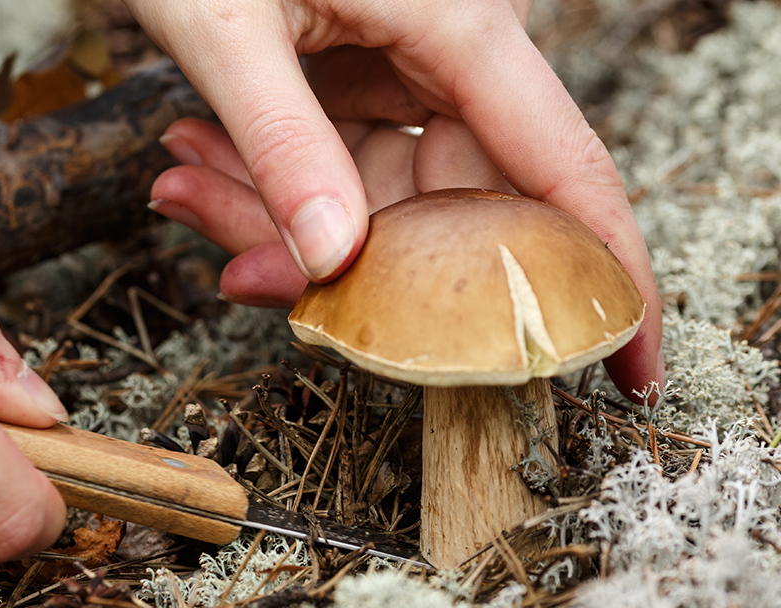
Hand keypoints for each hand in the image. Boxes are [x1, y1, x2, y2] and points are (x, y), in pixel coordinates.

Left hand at [127, 0, 663, 399]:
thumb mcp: (227, 29)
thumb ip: (280, 143)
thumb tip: (331, 261)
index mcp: (462, 23)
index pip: (561, 169)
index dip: (602, 276)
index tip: (631, 367)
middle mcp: (455, 48)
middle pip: (442, 204)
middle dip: (337, 261)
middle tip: (238, 273)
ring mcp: (411, 63)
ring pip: (378, 193)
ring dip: (277, 215)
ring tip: (184, 184)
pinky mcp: (367, 70)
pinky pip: (341, 159)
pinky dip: (271, 180)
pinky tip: (197, 161)